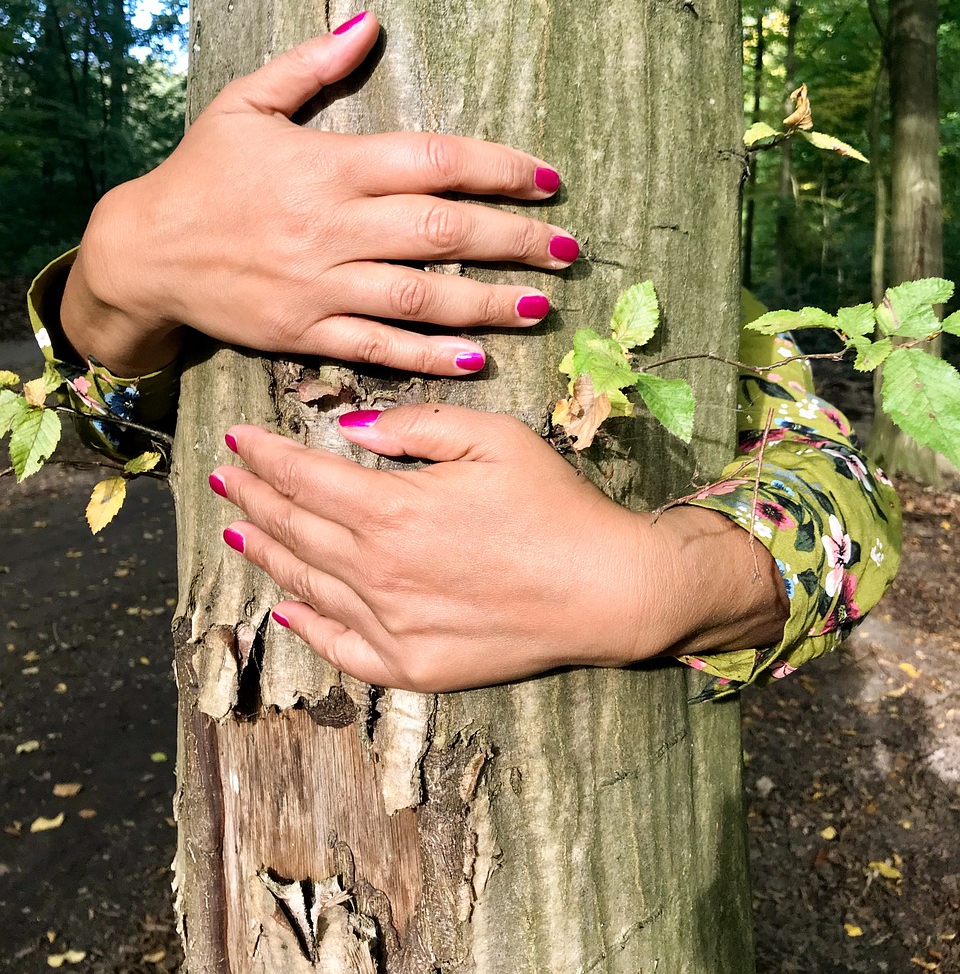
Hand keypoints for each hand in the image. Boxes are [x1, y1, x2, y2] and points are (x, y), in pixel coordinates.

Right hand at [62, 13, 577, 375]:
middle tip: (569, 249)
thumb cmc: (201, 174)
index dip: (498, 168)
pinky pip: (377, 347)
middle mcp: (332, 226)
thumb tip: (370, 22)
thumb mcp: (245, 103)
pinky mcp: (304, 333)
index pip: (432, 161)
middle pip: (442, 230)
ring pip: (421, 296)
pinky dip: (429, 354)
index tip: (548, 179)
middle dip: (515, 240)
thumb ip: (311, 65)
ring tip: (542, 305)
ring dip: (489, 303)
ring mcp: (319, 285)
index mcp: (328, 165)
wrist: (142, 252)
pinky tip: (476, 356)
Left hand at [208, 406, 788, 691]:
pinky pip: (340, 647)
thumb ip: (413, 425)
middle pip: (294, 528)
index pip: (302, 476)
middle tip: (224, 479)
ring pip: (306, 584)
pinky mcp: (411, 666)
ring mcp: (389, 625)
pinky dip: (306, 625)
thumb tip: (350, 429)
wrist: (605, 589)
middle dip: (253, 498)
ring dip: (267, 552)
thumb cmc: (553, 504)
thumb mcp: (491, 436)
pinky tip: (287, 608)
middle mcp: (375, 571)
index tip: (236, 439)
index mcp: (390, 509)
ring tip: (239, 531)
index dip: (263, 455)